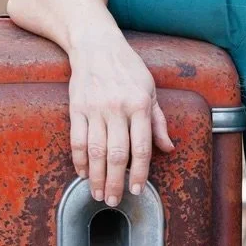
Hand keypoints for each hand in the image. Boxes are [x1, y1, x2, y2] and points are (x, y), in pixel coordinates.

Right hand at [68, 39, 174, 205]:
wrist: (96, 44)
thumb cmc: (128, 68)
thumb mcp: (151, 90)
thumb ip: (158, 121)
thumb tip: (168, 148)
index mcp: (140, 105)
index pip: (142, 147)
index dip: (140, 173)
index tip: (137, 190)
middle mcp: (117, 109)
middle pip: (117, 154)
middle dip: (116, 182)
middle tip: (114, 200)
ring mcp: (95, 109)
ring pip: (95, 151)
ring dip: (97, 177)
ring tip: (98, 194)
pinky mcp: (76, 108)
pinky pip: (77, 140)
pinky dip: (79, 160)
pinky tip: (84, 173)